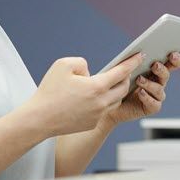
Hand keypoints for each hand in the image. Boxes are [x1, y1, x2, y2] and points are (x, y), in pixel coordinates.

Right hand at [25, 55, 140, 135]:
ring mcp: (98, 115)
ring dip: (116, 91)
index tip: (140, 55)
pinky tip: (97, 97)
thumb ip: (82, 63)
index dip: (131, 62)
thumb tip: (91, 72)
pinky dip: (103, 102)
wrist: (38, 120)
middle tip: (124, 70)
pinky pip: (104, 110)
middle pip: (123, 88)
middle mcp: (101, 102)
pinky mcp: (92, 123)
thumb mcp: (63, 65)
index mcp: (96, 87)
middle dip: (126, 77)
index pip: (121, 72)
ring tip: (112, 82)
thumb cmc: (49, 91)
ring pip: (116, 100)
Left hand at [103, 51, 179, 126]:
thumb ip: (131, 62)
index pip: (170, 63)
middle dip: (162, 69)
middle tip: (155, 65)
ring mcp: (156, 95)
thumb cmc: (116, 84)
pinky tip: (140, 93)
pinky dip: (148, 98)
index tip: (172, 54)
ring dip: (150, 84)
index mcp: (154, 70)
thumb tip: (140, 54)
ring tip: (139, 80)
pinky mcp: (152, 107)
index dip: (175, 59)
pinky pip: (154, 103)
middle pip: (166, 74)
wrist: (108, 104)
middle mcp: (158, 82)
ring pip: (159, 89)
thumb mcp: (122, 69)